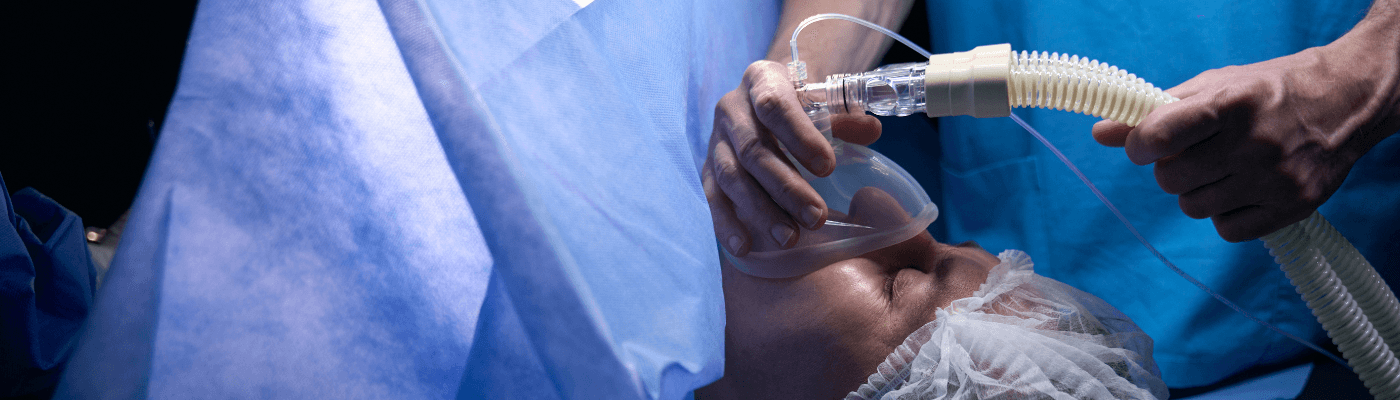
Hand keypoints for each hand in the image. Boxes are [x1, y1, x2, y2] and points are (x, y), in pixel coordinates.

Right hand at [703, 60, 881, 255]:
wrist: (763, 103)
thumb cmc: (801, 105)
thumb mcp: (822, 103)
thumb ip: (845, 118)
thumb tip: (870, 129)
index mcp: (761, 80)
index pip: (775, 106)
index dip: (799, 137)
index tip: (827, 168)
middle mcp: (732, 108)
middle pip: (754, 149)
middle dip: (786, 187)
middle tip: (816, 217)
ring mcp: (716, 140)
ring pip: (732, 177)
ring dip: (760, 210)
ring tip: (789, 238)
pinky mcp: (707, 168)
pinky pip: (712, 197)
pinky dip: (726, 223)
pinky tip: (745, 245)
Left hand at [1092, 41, 1398, 241]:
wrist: (1344, 102)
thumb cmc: (1266, 91)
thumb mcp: (1212, 86)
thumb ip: (1156, 112)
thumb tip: (1100, 132)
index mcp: (1229, 104)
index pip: (1159, 136)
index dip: (1140, 146)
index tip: (1143, 146)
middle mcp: (1254, 143)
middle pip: (1171, 180)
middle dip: (1171, 169)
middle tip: (1194, 155)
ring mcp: (1275, 179)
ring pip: (1194, 208)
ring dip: (1197, 192)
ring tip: (1222, 170)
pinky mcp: (1292, 207)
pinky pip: (1227, 230)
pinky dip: (1225, 215)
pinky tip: (1242, 190)